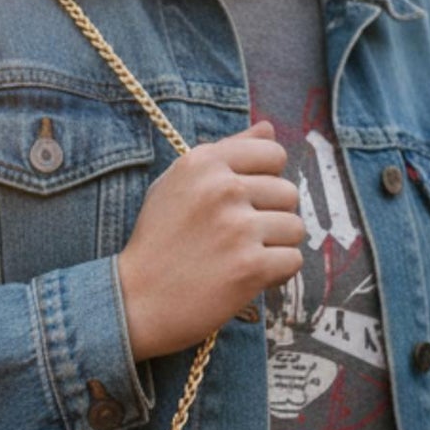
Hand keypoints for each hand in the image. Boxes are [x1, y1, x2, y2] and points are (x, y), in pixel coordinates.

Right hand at [117, 119, 303, 362]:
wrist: (134, 302)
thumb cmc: (157, 242)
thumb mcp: (177, 184)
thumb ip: (226, 152)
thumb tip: (269, 127)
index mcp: (204, 162)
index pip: (273, 154)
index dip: (266, 182)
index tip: (244, 204)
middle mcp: (223, 189)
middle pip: (288, 193)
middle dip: (271, 218)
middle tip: (238, 240)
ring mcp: (238, 228)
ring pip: (295, 228)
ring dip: (276, 247)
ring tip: (242, 258)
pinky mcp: (250, 266)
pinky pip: (293, 260)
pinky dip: (277, 274)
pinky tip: (249, 278)